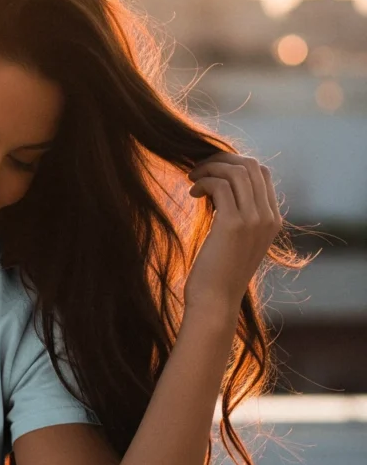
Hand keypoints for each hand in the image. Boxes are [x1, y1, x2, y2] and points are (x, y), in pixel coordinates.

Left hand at [183, 151, 282, 317]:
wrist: (215, 303)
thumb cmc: (216, 276)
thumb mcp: (233, 242)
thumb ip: (234, 216)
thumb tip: (216, 189)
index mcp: (272, 221)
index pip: (262, 174)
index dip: (235, 165)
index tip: (211, 172)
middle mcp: (268, 218)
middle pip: (252, 166)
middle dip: (222, 161)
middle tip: (198, 169)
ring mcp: (254, 220)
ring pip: (237, 172)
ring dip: (210, 169)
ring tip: (191, 178)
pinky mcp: (233, 225)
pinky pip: (220, 185)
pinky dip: (204, 182)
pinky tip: (192, 193)